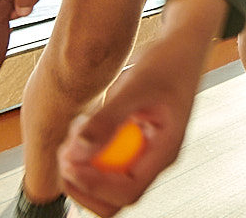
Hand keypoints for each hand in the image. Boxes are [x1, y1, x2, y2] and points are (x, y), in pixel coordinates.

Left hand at [58, 0, 227, 215]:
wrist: (181, 46)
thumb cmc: (170, 62)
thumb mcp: (136, 86)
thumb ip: (107, 119)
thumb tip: (79, 151)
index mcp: (166, 150)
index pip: (129, 190)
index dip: (95, 185)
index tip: (72, 164)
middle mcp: (156, 157)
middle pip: (116, 198)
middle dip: (84, 186)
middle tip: (64, 157)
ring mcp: (144, 151)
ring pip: (107, 185)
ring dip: (83, 171)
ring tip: (72, 139)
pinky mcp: (132, 142)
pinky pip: (104, 164)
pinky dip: (87, 154)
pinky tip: (81, 129)